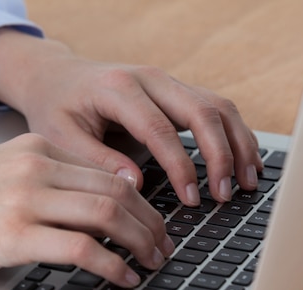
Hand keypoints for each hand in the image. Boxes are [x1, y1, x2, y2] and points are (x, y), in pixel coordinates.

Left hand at [0, 29, 263, 205]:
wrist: (54, 77)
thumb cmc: (55, 107)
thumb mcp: (61, 137)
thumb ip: (97, 160)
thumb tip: (136, 186)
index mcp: (119, 89)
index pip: (161, 129)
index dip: (182, 166)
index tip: (192, 199)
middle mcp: (150, 78)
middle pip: (201, 111)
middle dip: (220, 155)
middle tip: (226, 195)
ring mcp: (166, 81)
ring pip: (217, 106)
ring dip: (237, 144)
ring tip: (247, 182)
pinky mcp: (174, 91)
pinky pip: (214, 107)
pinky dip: (233, 134)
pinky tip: (244, 160)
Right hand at [0, 134, 173, 286]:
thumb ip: (40, 179)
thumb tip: (86, 206)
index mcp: (35, 149)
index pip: (107, 171)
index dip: (141, 199)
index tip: (153, 221)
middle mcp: (35, 167)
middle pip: (116, 190)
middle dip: (151, 222)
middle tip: (164, 245)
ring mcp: (24, 199)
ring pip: (107, 214)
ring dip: (140, 242)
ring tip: (152, 261)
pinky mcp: (13, 235)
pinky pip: (82, 249)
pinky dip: (112, 265)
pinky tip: (123, 277)